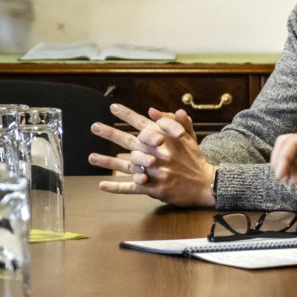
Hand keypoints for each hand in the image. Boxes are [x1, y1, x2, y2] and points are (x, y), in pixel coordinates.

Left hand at [88, 103, 216, 206]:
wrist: (206, 185)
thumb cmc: (195, 160)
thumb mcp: (189, 138)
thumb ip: (174, 123)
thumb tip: (154, 111)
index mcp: (166, 141)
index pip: (144, 125)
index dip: (128, 115)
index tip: (113, 107)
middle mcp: (158, 155)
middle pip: (130, 142)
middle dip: (111, 133)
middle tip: (94, 126)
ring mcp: (154, 173)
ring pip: (126, 166)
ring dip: (107, 162)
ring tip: (91, 157)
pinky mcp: (153, 189)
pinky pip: (131, 188)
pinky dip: (117, 187)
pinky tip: (102, 185)